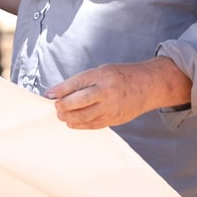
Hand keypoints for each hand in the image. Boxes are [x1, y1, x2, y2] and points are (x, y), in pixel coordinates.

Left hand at [45, 57, 191, 129]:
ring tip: (62, 114)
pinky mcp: (114, 119)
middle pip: (78, 102)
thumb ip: (83, 81)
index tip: (48, 95)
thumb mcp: (102, 71)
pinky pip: (92, 125)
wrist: (148, 86)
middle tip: (57, 106)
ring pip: (83, 117)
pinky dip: (79, 125)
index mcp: (103, 76)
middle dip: (63, 106)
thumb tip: (59, 92)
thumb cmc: (122, 76)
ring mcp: (111, 107)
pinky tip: (72, 122)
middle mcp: (107, 92)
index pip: (76, 83)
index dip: (60, 90)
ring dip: (68, 117)